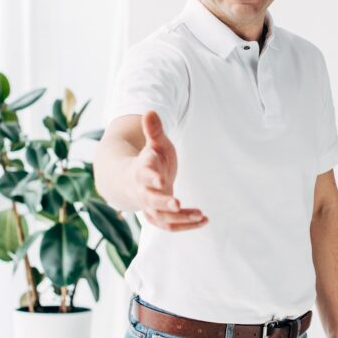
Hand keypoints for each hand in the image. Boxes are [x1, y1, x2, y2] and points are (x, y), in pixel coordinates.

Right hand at [130, 111, 207, 230]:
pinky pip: (170, 226)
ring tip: (201, 214)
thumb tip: (150, 110)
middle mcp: (143, 191)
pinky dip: (186, 225)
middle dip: (163, 203)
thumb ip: (154, 130)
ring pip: (160, 218)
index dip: (151, 178)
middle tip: (177, 203)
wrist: (133, 180)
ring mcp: (149, 206)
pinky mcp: (157, 217)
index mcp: (141, 170)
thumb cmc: (150, 159)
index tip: (161, 180)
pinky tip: (204, 220)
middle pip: (150, 200)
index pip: (144, 175)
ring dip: (180, 218)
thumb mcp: (155, 143)